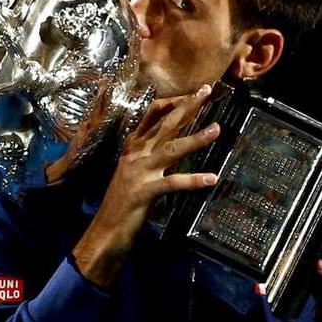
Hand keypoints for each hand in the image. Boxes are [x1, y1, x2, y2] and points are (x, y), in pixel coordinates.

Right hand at [73, 84, 219, 285]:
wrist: (104, 230)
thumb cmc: (122, 202)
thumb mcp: (134, 171)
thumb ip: (150, 155)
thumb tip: (172, 142)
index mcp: (133, 148)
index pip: (152, 115)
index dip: (172, 102)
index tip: (192, 94)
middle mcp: (135, 154)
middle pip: (165, 124)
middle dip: (187, 107)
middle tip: (207, 91)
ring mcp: (139, 172)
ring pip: (171, 149)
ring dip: (196, 138)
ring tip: (217, 129)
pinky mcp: (144, 192)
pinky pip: (173, 183)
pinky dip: (193, 180)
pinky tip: (211, 178)